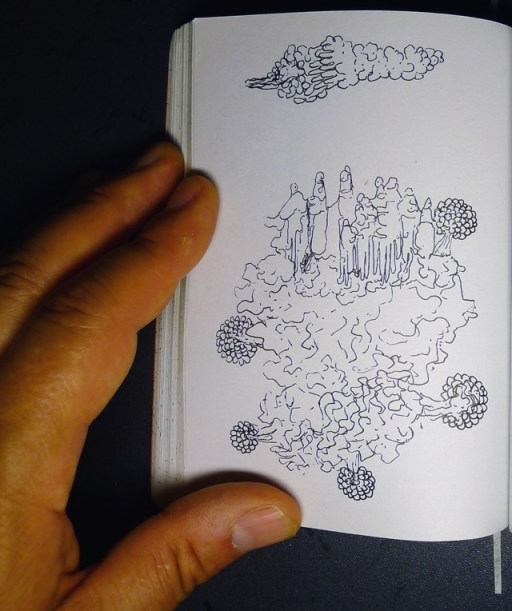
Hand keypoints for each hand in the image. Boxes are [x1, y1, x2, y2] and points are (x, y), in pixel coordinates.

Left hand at [0, 143, 300, 609]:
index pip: (85, 326)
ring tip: (113, 198)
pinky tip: (40, 276)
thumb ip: (170, 561)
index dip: (146, 255)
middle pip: (25, 282)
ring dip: (55, 233)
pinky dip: (15, 281)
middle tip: (158, 166)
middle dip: (100, 211)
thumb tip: (270, 508)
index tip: (192, 206)